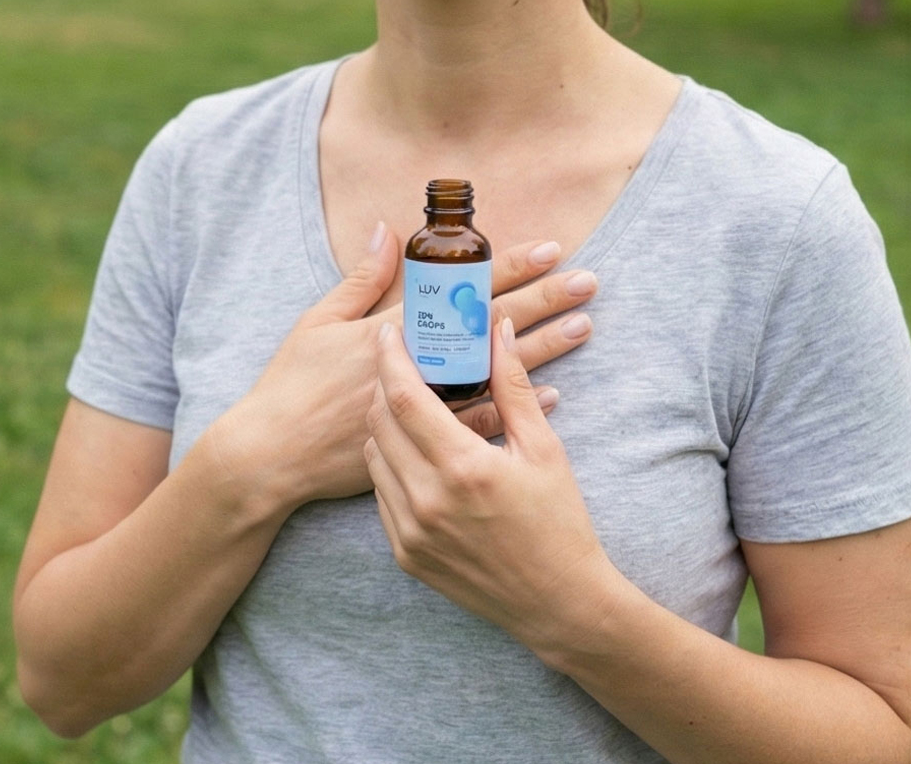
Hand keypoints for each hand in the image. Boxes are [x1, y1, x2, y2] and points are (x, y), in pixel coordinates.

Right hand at [211, 228, 597, 513]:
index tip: (551, 249)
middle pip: (492, 324)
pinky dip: (517, 406)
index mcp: (395, 326)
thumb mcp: (320, 320)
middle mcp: (419, 362)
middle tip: (588, 281)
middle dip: (543, 300)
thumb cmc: (292, 384)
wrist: (273, 456)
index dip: (508, 266)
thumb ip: (362, 277)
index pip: (463, 287)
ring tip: (584, 327)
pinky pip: (483, 423)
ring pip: (498, 370)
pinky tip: (555, 393)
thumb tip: (390, 230)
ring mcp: (426, 404)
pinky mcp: (425, 443)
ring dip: (543, 349)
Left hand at [365, 316, 621, 656]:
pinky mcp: (405, 556)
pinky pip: (381, 494)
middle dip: (385, 385)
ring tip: (412, 407)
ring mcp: (411, 533)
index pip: (405, 398)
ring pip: (374, 457)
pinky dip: (391, 465)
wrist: (559, 603)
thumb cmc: (558, 522)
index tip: (390, 332)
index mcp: (463, 468)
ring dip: (385, 425)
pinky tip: (418, 454)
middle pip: (380, 423)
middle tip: (402, 364)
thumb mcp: (543, 448)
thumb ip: (512, 385)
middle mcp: (427, 501)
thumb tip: (497, 330)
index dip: (391, 358)